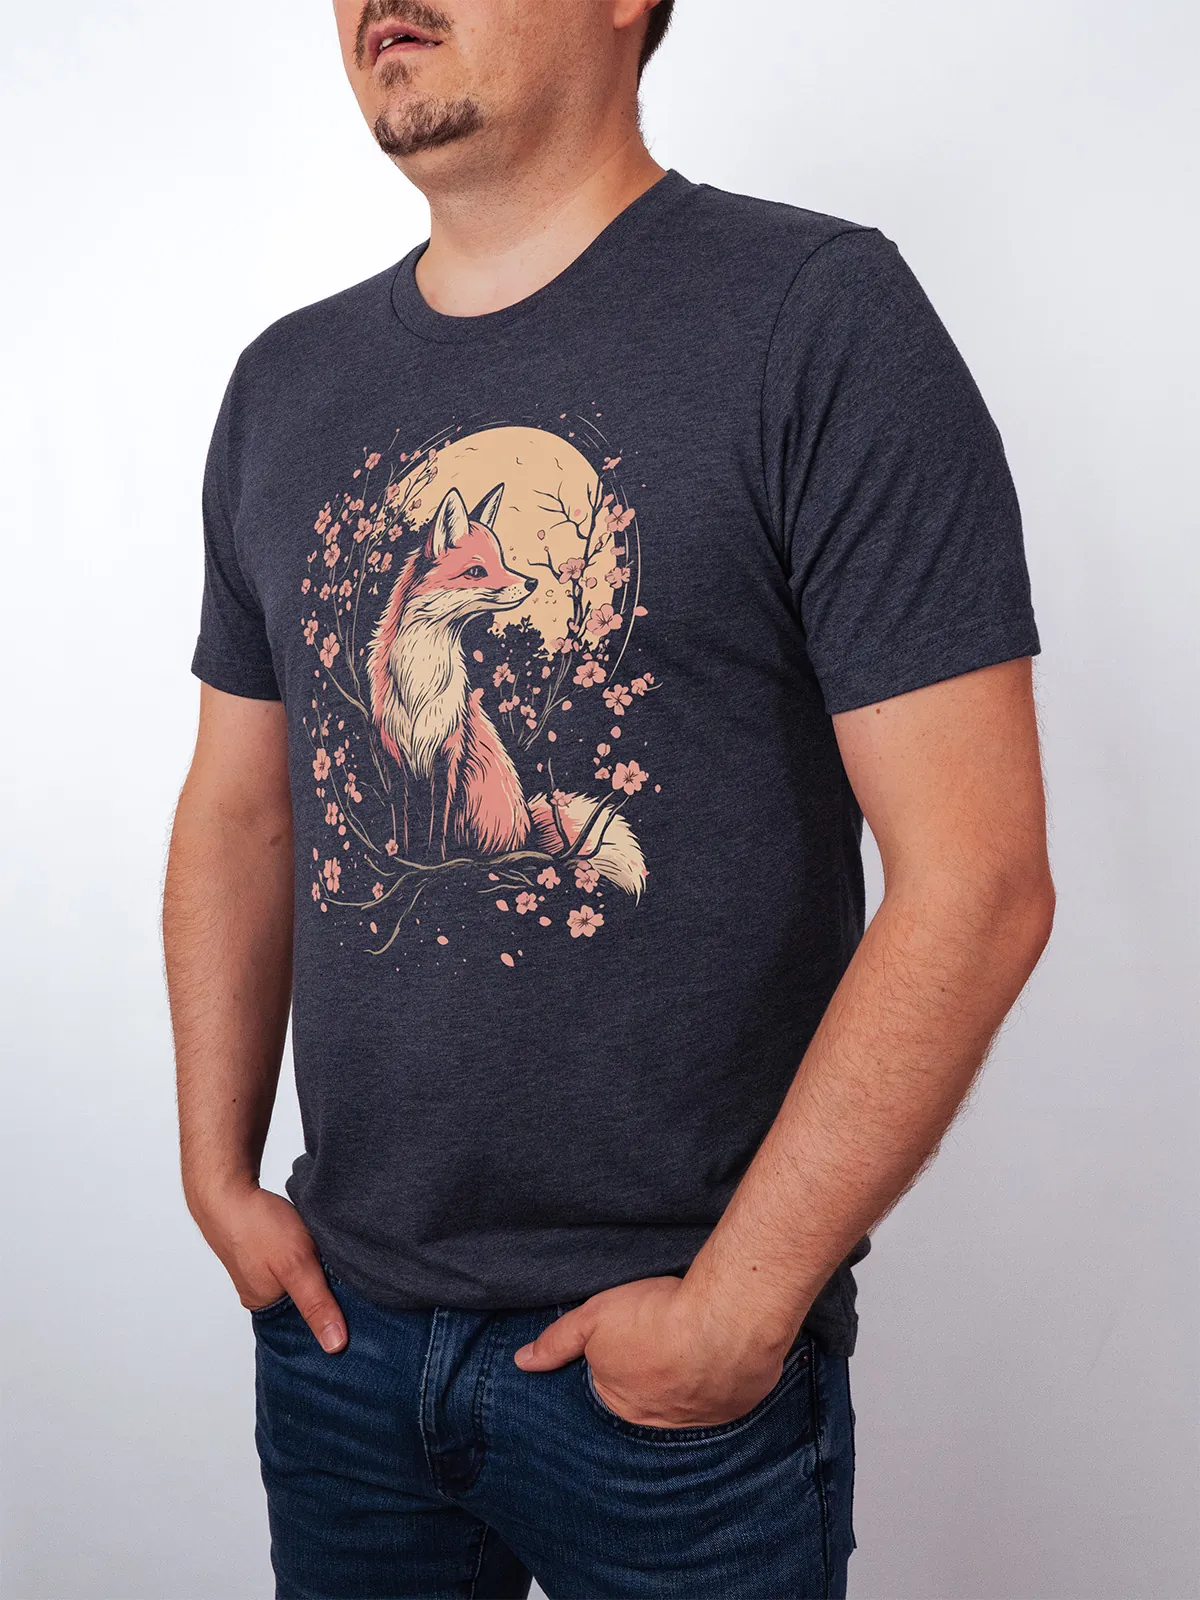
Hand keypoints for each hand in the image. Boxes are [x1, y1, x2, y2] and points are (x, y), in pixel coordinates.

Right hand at [190, 1183, 346, 1353]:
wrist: (226, 1188)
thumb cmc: (257, 1226)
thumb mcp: (297, 1266)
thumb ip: (317, 1304)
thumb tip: (336, 1346)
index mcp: (264, 1305)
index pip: (305, 1324)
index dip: (332, 1317)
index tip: (359, 1313)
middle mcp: (260, 1291)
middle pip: (304, 1300)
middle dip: (327, 1293)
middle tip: (354, 1280)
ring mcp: (261, 1268)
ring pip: (300, 1277)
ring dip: (317, 1269)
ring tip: (335, 1260)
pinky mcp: (264, 1247)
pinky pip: (293, 1259)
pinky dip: (307, 1254)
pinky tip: (317, 1243)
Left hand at [513, 1275, 793, 1428]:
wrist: (724, 1321)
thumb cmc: (656, 1318)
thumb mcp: (594, 1319)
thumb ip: (558, 1341)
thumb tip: (522, 1362)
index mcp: (623, 1406)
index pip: (615, 1393)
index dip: (622, 1365)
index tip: (635, 1343)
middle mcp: (662, 1424)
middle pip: (652, 1402)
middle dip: (656, 1378)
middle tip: (664, 1344)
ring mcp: (704, 1419)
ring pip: (692, 1401)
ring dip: (691, 1380)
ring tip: (693, 1347)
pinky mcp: (740, 1405)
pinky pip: (728, 1396)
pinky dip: (724, 1376)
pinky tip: (722, 1352)